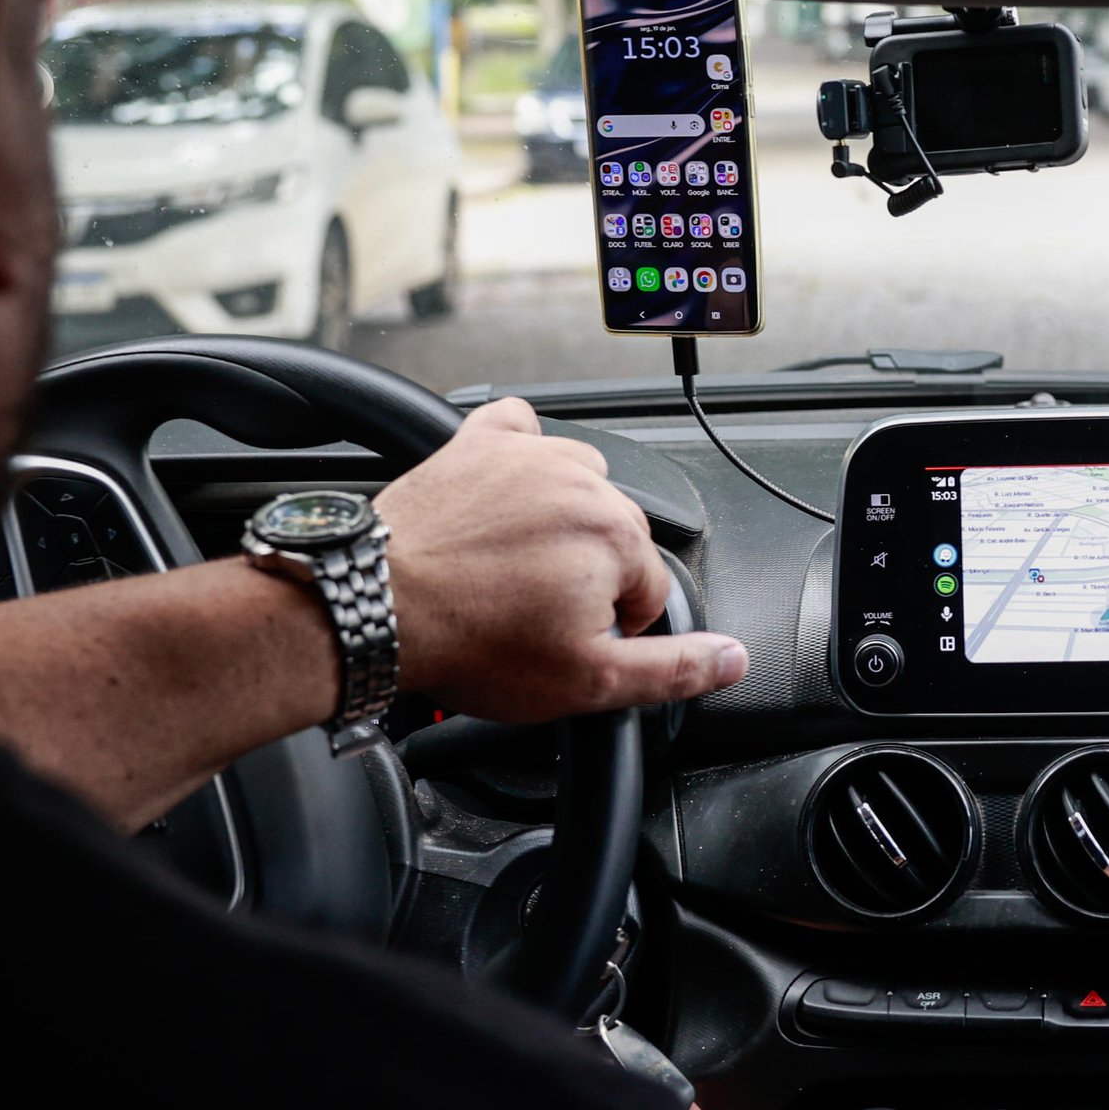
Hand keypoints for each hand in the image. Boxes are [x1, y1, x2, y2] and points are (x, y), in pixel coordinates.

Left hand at [376, 396, 747, 720]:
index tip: (571, 642)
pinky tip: (510, 489)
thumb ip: (671, 669)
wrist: (376, 605)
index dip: (613, 627)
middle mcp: (581, 482)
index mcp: (616, 536)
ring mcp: (528, 456)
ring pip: (579, 480)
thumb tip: (732, 657)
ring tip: (519, 562)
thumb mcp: (586, 682)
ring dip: (563, 516)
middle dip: (588, 575)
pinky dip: (524, 452)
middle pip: (616, 535)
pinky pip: (522, 427)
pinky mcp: (479, 442)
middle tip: (536, 614)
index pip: (649, 589)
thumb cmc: (469, 641)